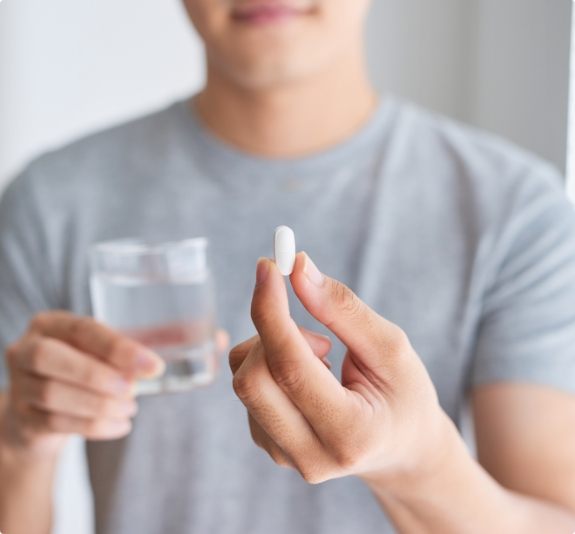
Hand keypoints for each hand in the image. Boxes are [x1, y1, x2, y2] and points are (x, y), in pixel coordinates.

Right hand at [2, 311, 227, 458]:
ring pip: (53, 395)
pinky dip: (93, 426)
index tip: (153, 366)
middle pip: (52, 359)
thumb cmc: (91, 367)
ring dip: (99, 405)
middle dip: (99, 376)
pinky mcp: (22, 419)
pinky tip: (120, 425)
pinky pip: (55, 423)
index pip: (82, 329)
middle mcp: (28, 348)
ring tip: (131, 409)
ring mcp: (18, 384)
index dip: (117, 348)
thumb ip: (160, 340)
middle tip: (135, 391)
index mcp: (53, 323)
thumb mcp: (115, 348)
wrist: (43, 406)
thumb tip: (218, 337)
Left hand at [230, 252, 453, 487]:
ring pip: (244, 380)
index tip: (268, 266)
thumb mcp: (391, 347)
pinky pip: (248, 389)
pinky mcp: (269, 446)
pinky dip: (271, 365)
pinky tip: (309, 378)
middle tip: (318, 331)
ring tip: (324, 359)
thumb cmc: (404, 395)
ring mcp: (285, 456)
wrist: (402, 449)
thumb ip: (343, 309)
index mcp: (350, 433)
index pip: (290, 368)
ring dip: (275, 349)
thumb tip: (298, 269)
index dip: (271, 311)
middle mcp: (310, 455)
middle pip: (252, 379)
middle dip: (273, 332)